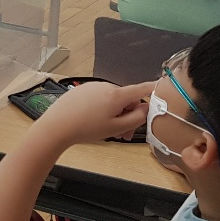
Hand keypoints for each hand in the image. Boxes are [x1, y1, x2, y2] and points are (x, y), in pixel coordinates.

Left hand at [31, 81, 153, 147]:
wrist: (56, 126)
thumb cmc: (86, 128)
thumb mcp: (117, 127)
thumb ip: (137, 117)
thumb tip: (147, 107)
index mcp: (116, 94)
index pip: (141, 88)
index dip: (154, 89)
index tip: (163, 87)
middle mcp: (104, 86)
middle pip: (126, 99)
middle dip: (129, 116)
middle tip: (124, 134)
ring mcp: (91, 87)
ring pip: (112, 100)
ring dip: (115, 115)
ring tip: (109, 132)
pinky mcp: (81, 90)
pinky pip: (98, 99)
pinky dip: (102, 110)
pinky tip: (95, 123)